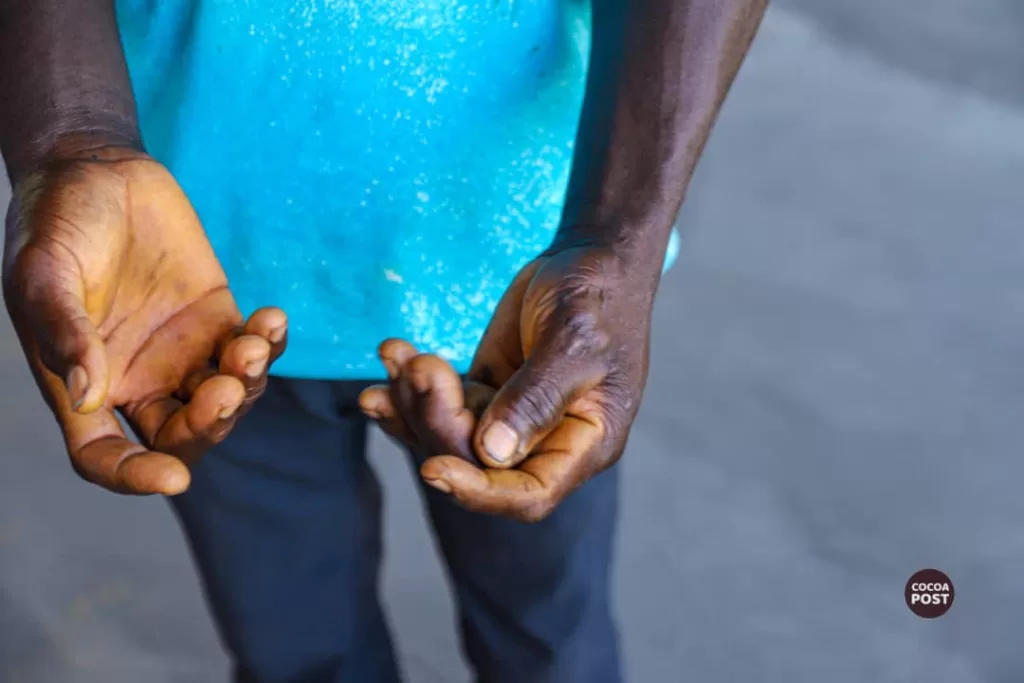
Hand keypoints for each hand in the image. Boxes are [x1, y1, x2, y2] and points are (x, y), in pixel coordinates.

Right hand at [2, 147, 286, 494]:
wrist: (97, 172)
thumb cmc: (56, 222)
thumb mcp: (46, 274)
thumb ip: (65, 333)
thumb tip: (88, 396)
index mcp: (85, 384)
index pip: (104, 456)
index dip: (134, 477)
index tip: (173, 480)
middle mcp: (137, 378)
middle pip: (181, 437)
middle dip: (211, 425)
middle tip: (227, 386)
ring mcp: (181, 352)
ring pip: (226, 399)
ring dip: (248, 382)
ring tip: (253, 338)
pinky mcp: (217, 319)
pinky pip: (253, 350)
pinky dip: (270, 344)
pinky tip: (271, 318)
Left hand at [361, 246, 653, 521]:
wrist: (590, 256)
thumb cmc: (598, 296)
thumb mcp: (574, 341)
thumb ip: (536, 398)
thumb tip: (492, 453)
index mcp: (586, 444)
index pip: (530, 495)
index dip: (480, 492)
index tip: (433, 468)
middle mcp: (547, 443)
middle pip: (475, 463)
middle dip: (436, 420)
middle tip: (419, 366)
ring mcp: (512, 420)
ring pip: (449, 436)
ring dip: (413, 401)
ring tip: (396, 353)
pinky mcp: (487, 393)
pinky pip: (442, 407)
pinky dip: (409, 387)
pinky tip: (391, 356)